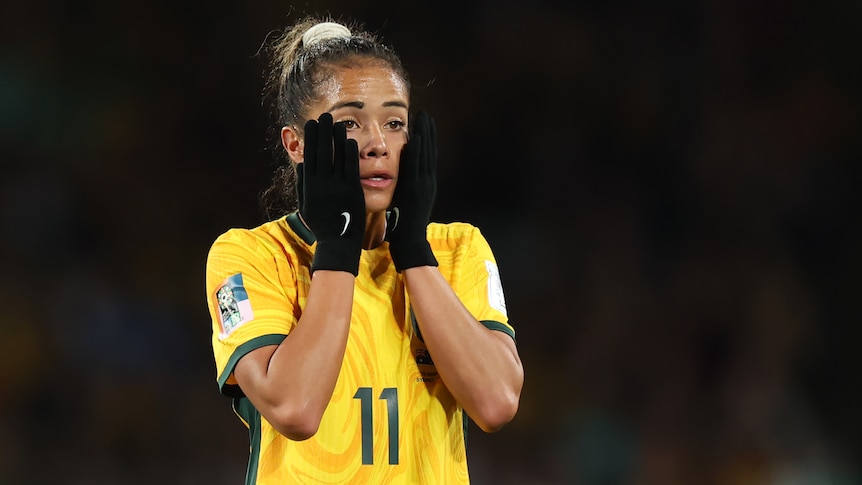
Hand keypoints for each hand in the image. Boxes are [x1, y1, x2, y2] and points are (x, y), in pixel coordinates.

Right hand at [300, 113, 364, 274]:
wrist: (338, 243)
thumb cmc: (322, 224)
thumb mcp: (306, 205)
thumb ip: (302, 184)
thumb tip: (300, 164)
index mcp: (309, 186)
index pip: (308, 156)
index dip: (310, 138)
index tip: (311, 123)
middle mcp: (321, 184)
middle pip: (321, 152)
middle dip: (322, 132)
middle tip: (324, 115)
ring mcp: (336, 187)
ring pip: (336, 157)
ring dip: (336, 138)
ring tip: (337, 122)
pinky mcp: (352, 191)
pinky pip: (350, 168)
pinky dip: (349, 154)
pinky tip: (350, 140)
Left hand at [387, 111, 437, 271]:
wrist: (409, 242)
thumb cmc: (404, 224)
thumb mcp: (407, 201)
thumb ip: (406, 186)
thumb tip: (402, 174)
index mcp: (425, 183)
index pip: (427, 156)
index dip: (428, 138)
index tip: (425, 123)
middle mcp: (427, 181)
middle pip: (430, 151)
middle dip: (428, 131)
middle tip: (425, 113)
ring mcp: (423, 185)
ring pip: (426, 155)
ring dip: (425, 135)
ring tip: (423, 117)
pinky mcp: (416, 189)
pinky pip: (417, 167)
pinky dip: (418, 151)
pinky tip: (416, 137)